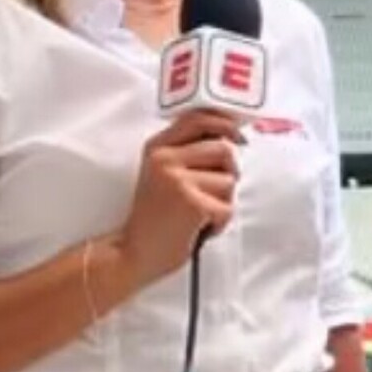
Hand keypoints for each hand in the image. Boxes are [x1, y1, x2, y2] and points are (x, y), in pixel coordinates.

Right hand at [120, 109, 244, 287]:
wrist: (132, 253)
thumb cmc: (154, 218)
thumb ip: (187, 153)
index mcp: (157, 147)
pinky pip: (227, 208)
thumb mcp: (161, 174)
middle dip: (228, 173)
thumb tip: (229, 139)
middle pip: (224, 149)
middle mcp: (165, 158)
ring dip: (222, 202)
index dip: (225, 124)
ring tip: (200, 214)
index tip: (238, 137)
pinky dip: (220, 223)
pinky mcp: (192, 204)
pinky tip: (200, 228)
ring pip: (229, 181)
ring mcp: (177, 180)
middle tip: (213, 193)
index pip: (198, 118)